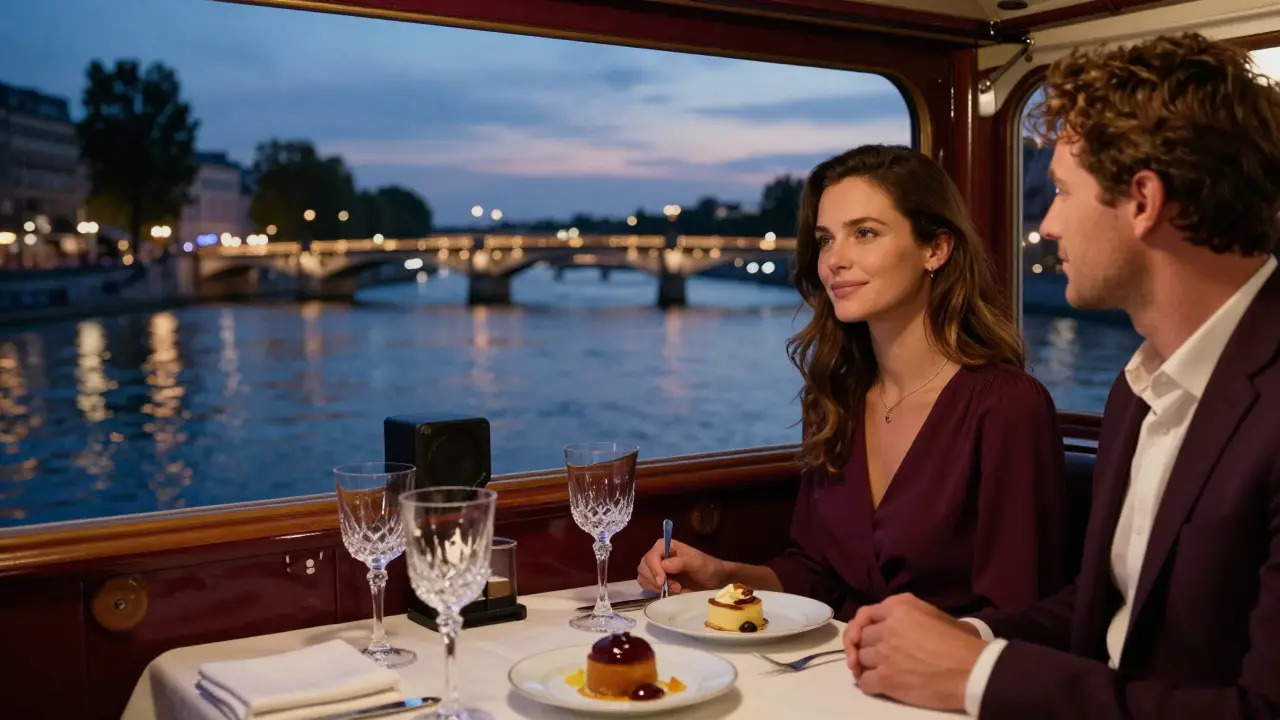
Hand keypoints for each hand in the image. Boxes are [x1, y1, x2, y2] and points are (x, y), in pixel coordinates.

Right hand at [636, 539, 726, 593]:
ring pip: (643, 576)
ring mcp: (655, 567)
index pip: (651, 556)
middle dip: (656, 579)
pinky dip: (654, 590)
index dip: (654, 569)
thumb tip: (664, 565)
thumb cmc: (707, 567)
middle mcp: (657, 554)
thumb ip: (682, 562)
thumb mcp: (698, 563)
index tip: (662, 582)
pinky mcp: (656, 579)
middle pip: (644, 566)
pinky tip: (669, 591)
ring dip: (656, 586)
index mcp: (665, 545)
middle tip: (674, 586)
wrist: (713, 580)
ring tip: (675, 588)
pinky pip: (646, 585)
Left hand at [843, 594, 984, 711]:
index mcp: (899, 607)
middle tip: (877, 659)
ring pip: (860, 660)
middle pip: (861, 639)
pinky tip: (881, 686)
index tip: (860, 638)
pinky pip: (865, 682)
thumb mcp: (935, 614)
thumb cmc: (961, 644)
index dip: (859, 628)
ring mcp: (885, 653)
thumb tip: (893, 623)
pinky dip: (870, 685)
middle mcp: (888, 627)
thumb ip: (908, 614)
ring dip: (868, 668)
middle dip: (867, 649)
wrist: (973, 670)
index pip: (864, 615)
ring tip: (882, 672)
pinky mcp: (886, 678)